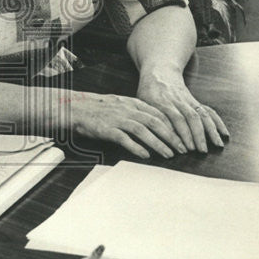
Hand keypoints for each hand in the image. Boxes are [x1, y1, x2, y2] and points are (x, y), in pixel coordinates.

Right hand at [61, 90, 185, 159]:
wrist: (75, 107)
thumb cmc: (98, 108)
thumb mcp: (120, 104)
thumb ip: (136, 111)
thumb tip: (154, 122)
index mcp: (132, 103)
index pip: (159, 114)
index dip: (173, 126)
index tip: (183, 137)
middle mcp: (127, 110)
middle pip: (155, 122)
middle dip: (171, 136)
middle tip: (182, 148)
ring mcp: (117, 119)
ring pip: (143, 130)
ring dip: (158, 143)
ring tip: (169, 154)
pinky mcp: (107, 129)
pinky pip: (125, 138)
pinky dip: (137, 147)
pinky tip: (146, 155)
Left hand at [136, 68, 228, 152]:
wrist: (160, 71)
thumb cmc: (147, 91)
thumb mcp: (142, 102)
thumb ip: (148, 117)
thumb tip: (154, 137)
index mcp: (162, 102)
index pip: (174, 119)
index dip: (180, 134)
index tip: (184, 149)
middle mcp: (177, 101)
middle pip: (190, 117)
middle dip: (197, 135)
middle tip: (201, 151)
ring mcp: (188, 101)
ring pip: (201, 114)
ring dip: (210, 130)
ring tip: (217, 145)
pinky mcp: (195, 101)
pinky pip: (208, 111)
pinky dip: (217, 122)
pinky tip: (223, 133)